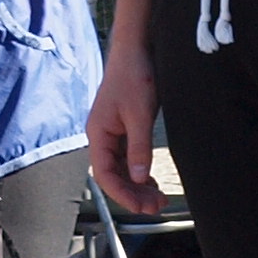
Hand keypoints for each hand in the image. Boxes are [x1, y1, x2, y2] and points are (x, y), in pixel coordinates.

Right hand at [87, 38, 162, 214]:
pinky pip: (128, 158)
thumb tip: (139, 179)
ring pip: (122, 169)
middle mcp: (102, 137)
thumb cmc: (133, 76)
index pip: (105, 175)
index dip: (122, 194)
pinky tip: (151, 181)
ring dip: (138, 185)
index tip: (141, 208)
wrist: (135, 50)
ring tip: (158, 199)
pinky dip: (139, 172)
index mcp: (98, 134)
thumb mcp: (139, 115)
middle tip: (156, 207)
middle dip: (133, 194)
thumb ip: (139, 148)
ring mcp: (112, 133)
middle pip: (113, 175)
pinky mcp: (123, 128)